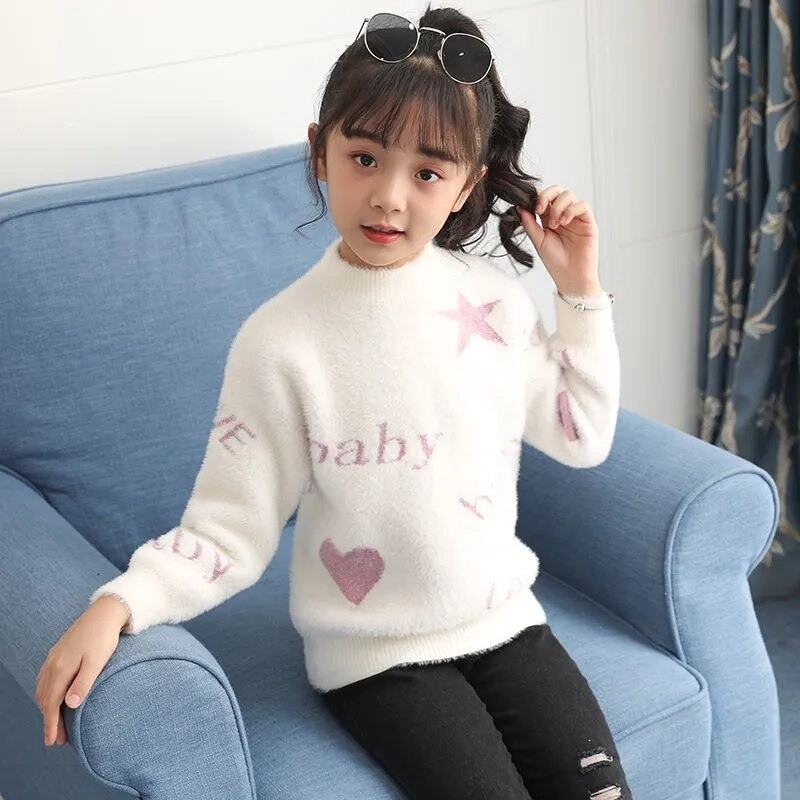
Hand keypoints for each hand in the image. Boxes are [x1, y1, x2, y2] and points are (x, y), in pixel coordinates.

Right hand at [35, 595, 129, 747]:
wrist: (104, 612)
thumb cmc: (103, 638)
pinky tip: (53, 698)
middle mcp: (52, 664)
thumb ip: (83, 684)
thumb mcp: (97, 662)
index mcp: (61, 669)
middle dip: (49, 721)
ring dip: (47, 708)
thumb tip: (68, 706)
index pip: (52, 704)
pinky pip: (45, 679)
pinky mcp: (58, 653)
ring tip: (55, 723)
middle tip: (57, 740)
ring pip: (43, 690)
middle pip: (45, 700)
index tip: (53, 742)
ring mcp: (53, 658)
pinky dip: (47, 694)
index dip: (51, 725)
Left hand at [516, 185, 601, 296]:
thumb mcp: (538, 240)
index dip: (537, 198)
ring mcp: (575, 217)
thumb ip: (530, 223)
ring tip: (555, 225)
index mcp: (549, 218)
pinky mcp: (588, 221)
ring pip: (569, 195)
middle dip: (547, 195)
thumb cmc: (555, 262)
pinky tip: (565, 222)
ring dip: (558, 207)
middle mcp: (563, 214)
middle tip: (540, 209)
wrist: (570, 276)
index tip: (531, 209)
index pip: (544, 198)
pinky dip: (571, 210)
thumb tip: (520, 207)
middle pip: (557, 190)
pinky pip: (582, 205)